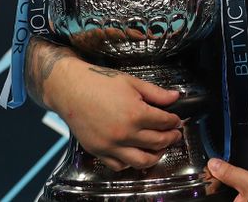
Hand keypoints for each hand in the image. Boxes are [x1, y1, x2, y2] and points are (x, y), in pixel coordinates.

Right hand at [43, 52, 183, 170]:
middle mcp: (124, 133)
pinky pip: (119, 165)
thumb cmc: (99, 82)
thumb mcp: (132, 82)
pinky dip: (130, 163)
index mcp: (135, 114)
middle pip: (157, 142)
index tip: (177, 121)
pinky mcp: (98, 151)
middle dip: (171, 138)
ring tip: (160, 149)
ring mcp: (111, 145)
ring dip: (156, 156)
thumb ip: (156, 93)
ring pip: (141, 161)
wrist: (70, 89)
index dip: (174, 122)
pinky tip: (135, 154)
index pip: (164, 122)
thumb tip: (175, 97)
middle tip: (175, 134)